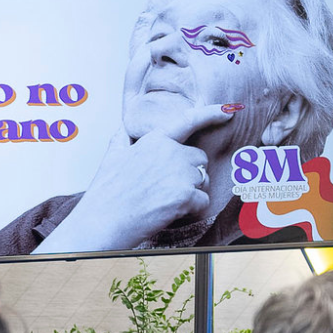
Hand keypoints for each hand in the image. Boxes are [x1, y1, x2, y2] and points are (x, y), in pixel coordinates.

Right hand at [36, 104, 234, 252]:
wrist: (102, 222)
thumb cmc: (106, 193)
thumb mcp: (112, 156)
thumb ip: (123, 138)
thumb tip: (125, 125)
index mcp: (154, 140)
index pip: (188, 121)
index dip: (211, 114)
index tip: (230, 110)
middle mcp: (170, 152)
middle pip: (199, 159)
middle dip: (190, 173)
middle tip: (165, 188)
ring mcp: (178, 173)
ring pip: (202, 180)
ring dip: (190, 192)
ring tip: (163, 200)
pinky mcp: (184, 195)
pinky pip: (203, 201)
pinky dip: (191, 210)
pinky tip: (169, 212)